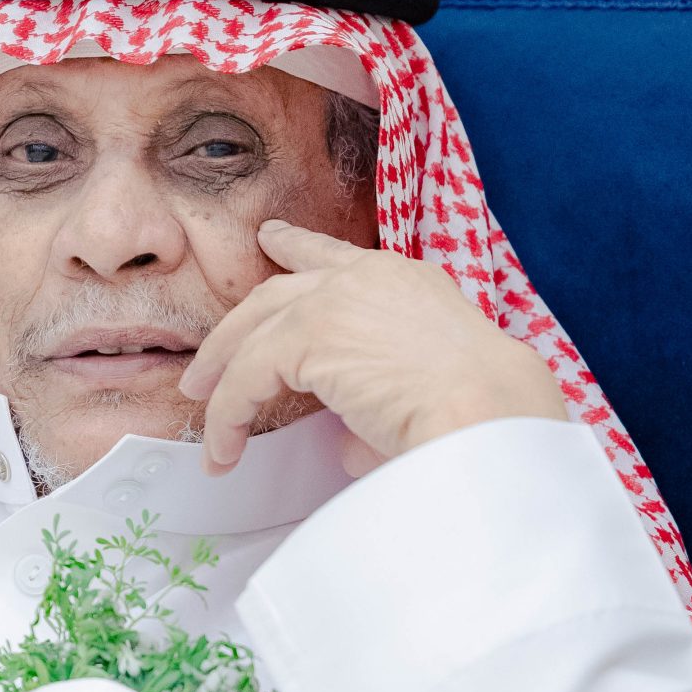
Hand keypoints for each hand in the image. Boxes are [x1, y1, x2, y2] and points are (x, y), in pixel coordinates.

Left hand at [177, 219, 566, 476]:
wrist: (488, 410)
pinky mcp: (308, 334)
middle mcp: (367, 276)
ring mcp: (335, 298)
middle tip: (208, 359)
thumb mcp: (424, 394)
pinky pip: (247, 376)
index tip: (272, 240)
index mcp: (403, 280)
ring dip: (221, 378)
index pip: (335, 258)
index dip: (296, 248)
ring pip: (252, 332)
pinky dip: (228, 415)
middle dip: (235, 329)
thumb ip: (376, 407)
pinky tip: (224, 450)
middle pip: (277, 292)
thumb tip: (347, 444)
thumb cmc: (479, 414)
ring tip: (204, 417)